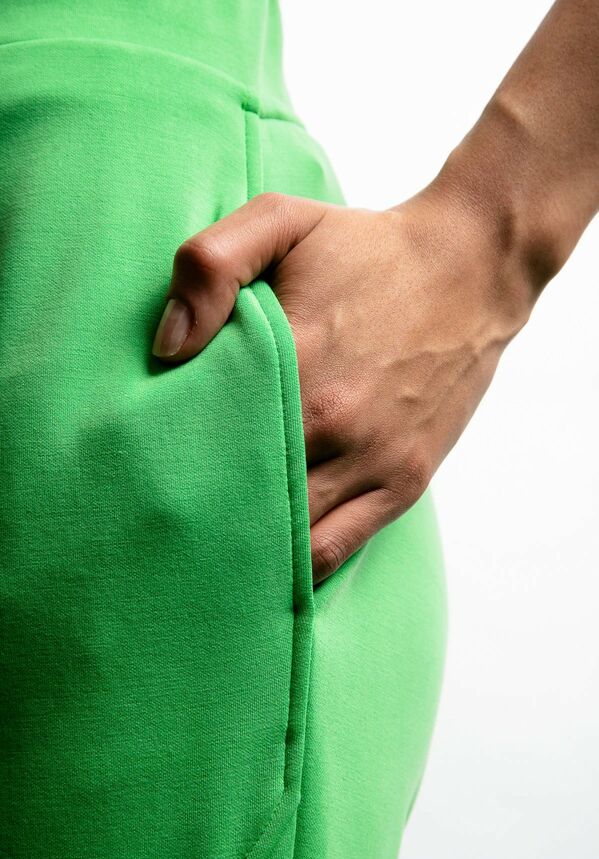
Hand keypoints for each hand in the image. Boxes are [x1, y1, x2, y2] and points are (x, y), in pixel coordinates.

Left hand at [152, 186, 534, 583]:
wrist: (471, 270)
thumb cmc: (368, 249)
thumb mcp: (282, 221)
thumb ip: (211, 266)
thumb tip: (168, 347)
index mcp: (295, 360)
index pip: (205, 437)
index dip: (168, 462)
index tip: (145, 470)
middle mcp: (332, 422)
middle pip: (242, 497)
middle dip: (201, 512)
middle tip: (166, 518)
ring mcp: (373, 460)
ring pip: (290, 538)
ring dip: (247, 546)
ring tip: (211, 547)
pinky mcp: (404, 480)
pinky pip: (339, 547)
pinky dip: (299, 563)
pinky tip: (270, 560)